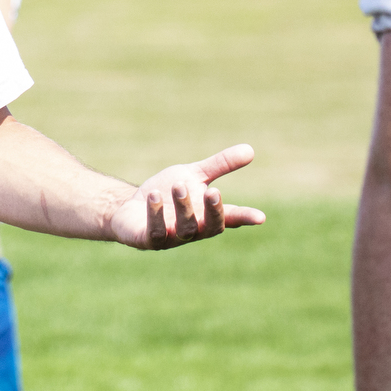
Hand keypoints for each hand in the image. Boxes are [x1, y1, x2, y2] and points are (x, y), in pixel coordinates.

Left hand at [108, 144, 265, 249]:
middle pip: (210, 227)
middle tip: (213, 191)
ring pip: (185, 229)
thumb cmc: (166, 194)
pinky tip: (154, 197)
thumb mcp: (193, 175)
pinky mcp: (148, 240)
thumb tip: (250, 150)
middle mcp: (194, 230)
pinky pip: (155, 232)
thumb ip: (219, 166)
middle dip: (213, 211)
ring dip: (184, 208)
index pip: (231, 218)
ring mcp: (172, 238)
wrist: (130, 207)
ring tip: (179, 186)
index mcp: (207, 215)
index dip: (245, 218)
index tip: (260, 217)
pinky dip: (156, 215)